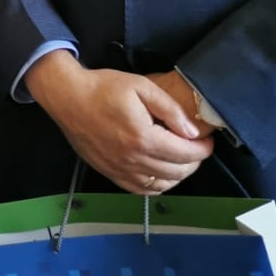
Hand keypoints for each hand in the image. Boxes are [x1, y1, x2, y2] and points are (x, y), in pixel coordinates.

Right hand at [24, 51, 211, 194]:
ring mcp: (120, 169)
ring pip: (161, 185)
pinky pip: (140, 189)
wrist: (67, 97)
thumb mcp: (141, 86)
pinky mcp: (109, 172)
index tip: (207, 140)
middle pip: (177, 172)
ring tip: (180, 159)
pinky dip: (156, 185)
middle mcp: (133, 159)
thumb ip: (170, 109)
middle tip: (196, 147)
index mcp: (144, 138)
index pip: (186, 154)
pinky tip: (159, 172)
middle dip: (194, 162)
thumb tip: (192, 132)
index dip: (204, 149)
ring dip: (177, 175)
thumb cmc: (103, 88)